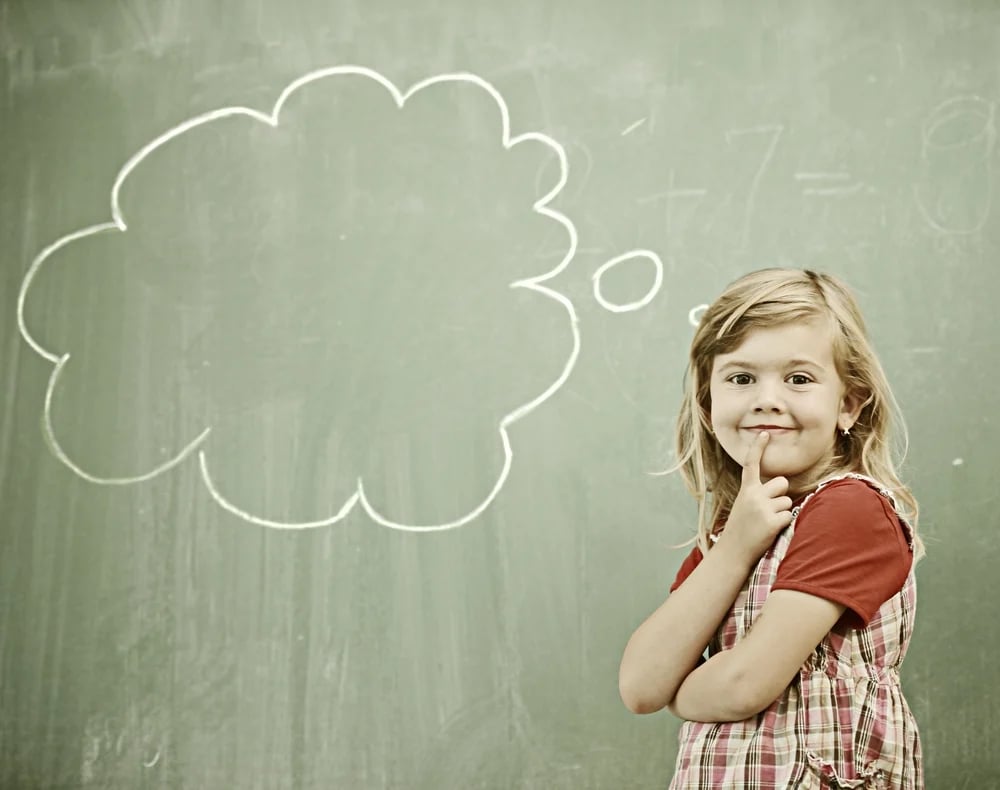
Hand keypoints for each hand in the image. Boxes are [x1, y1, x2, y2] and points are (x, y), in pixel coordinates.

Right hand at [717, 431, 792, 560]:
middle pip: (782, 482)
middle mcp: (753, 495)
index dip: (758, 447)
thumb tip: (782, 487)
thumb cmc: (740, 529)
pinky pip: (789, 516)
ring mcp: (762, 508)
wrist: (732, 552)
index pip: (751, 464)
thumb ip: (758, 494)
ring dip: (782, 512)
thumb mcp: (743, 506)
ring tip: (767, 523)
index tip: (765, 433)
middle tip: (769, 509)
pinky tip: (770, 531)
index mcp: (746, 490)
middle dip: (781, 494)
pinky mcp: (772, 521)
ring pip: (788, 501)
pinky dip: (784, 524)